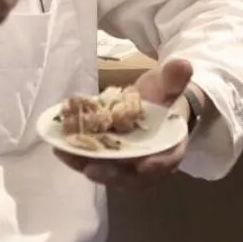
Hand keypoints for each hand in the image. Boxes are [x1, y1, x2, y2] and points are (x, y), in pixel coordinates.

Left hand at [56, 58, 195, 187]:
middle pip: (133, 177)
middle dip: (112, 175)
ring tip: (66, 154)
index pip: (168, 160)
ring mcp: (127, 163)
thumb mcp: (170, 83)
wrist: (156, 101)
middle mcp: (149, 161)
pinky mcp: (109, 157)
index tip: (144, 166)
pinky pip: (94, 160)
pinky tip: (59, 145)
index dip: (157, 165)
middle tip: (92, 169)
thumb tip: (183, 64)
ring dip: (86, 165)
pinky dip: (77, 155)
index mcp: (171, 145)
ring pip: (109, 172)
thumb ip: (175, 77)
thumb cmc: (166, 95)